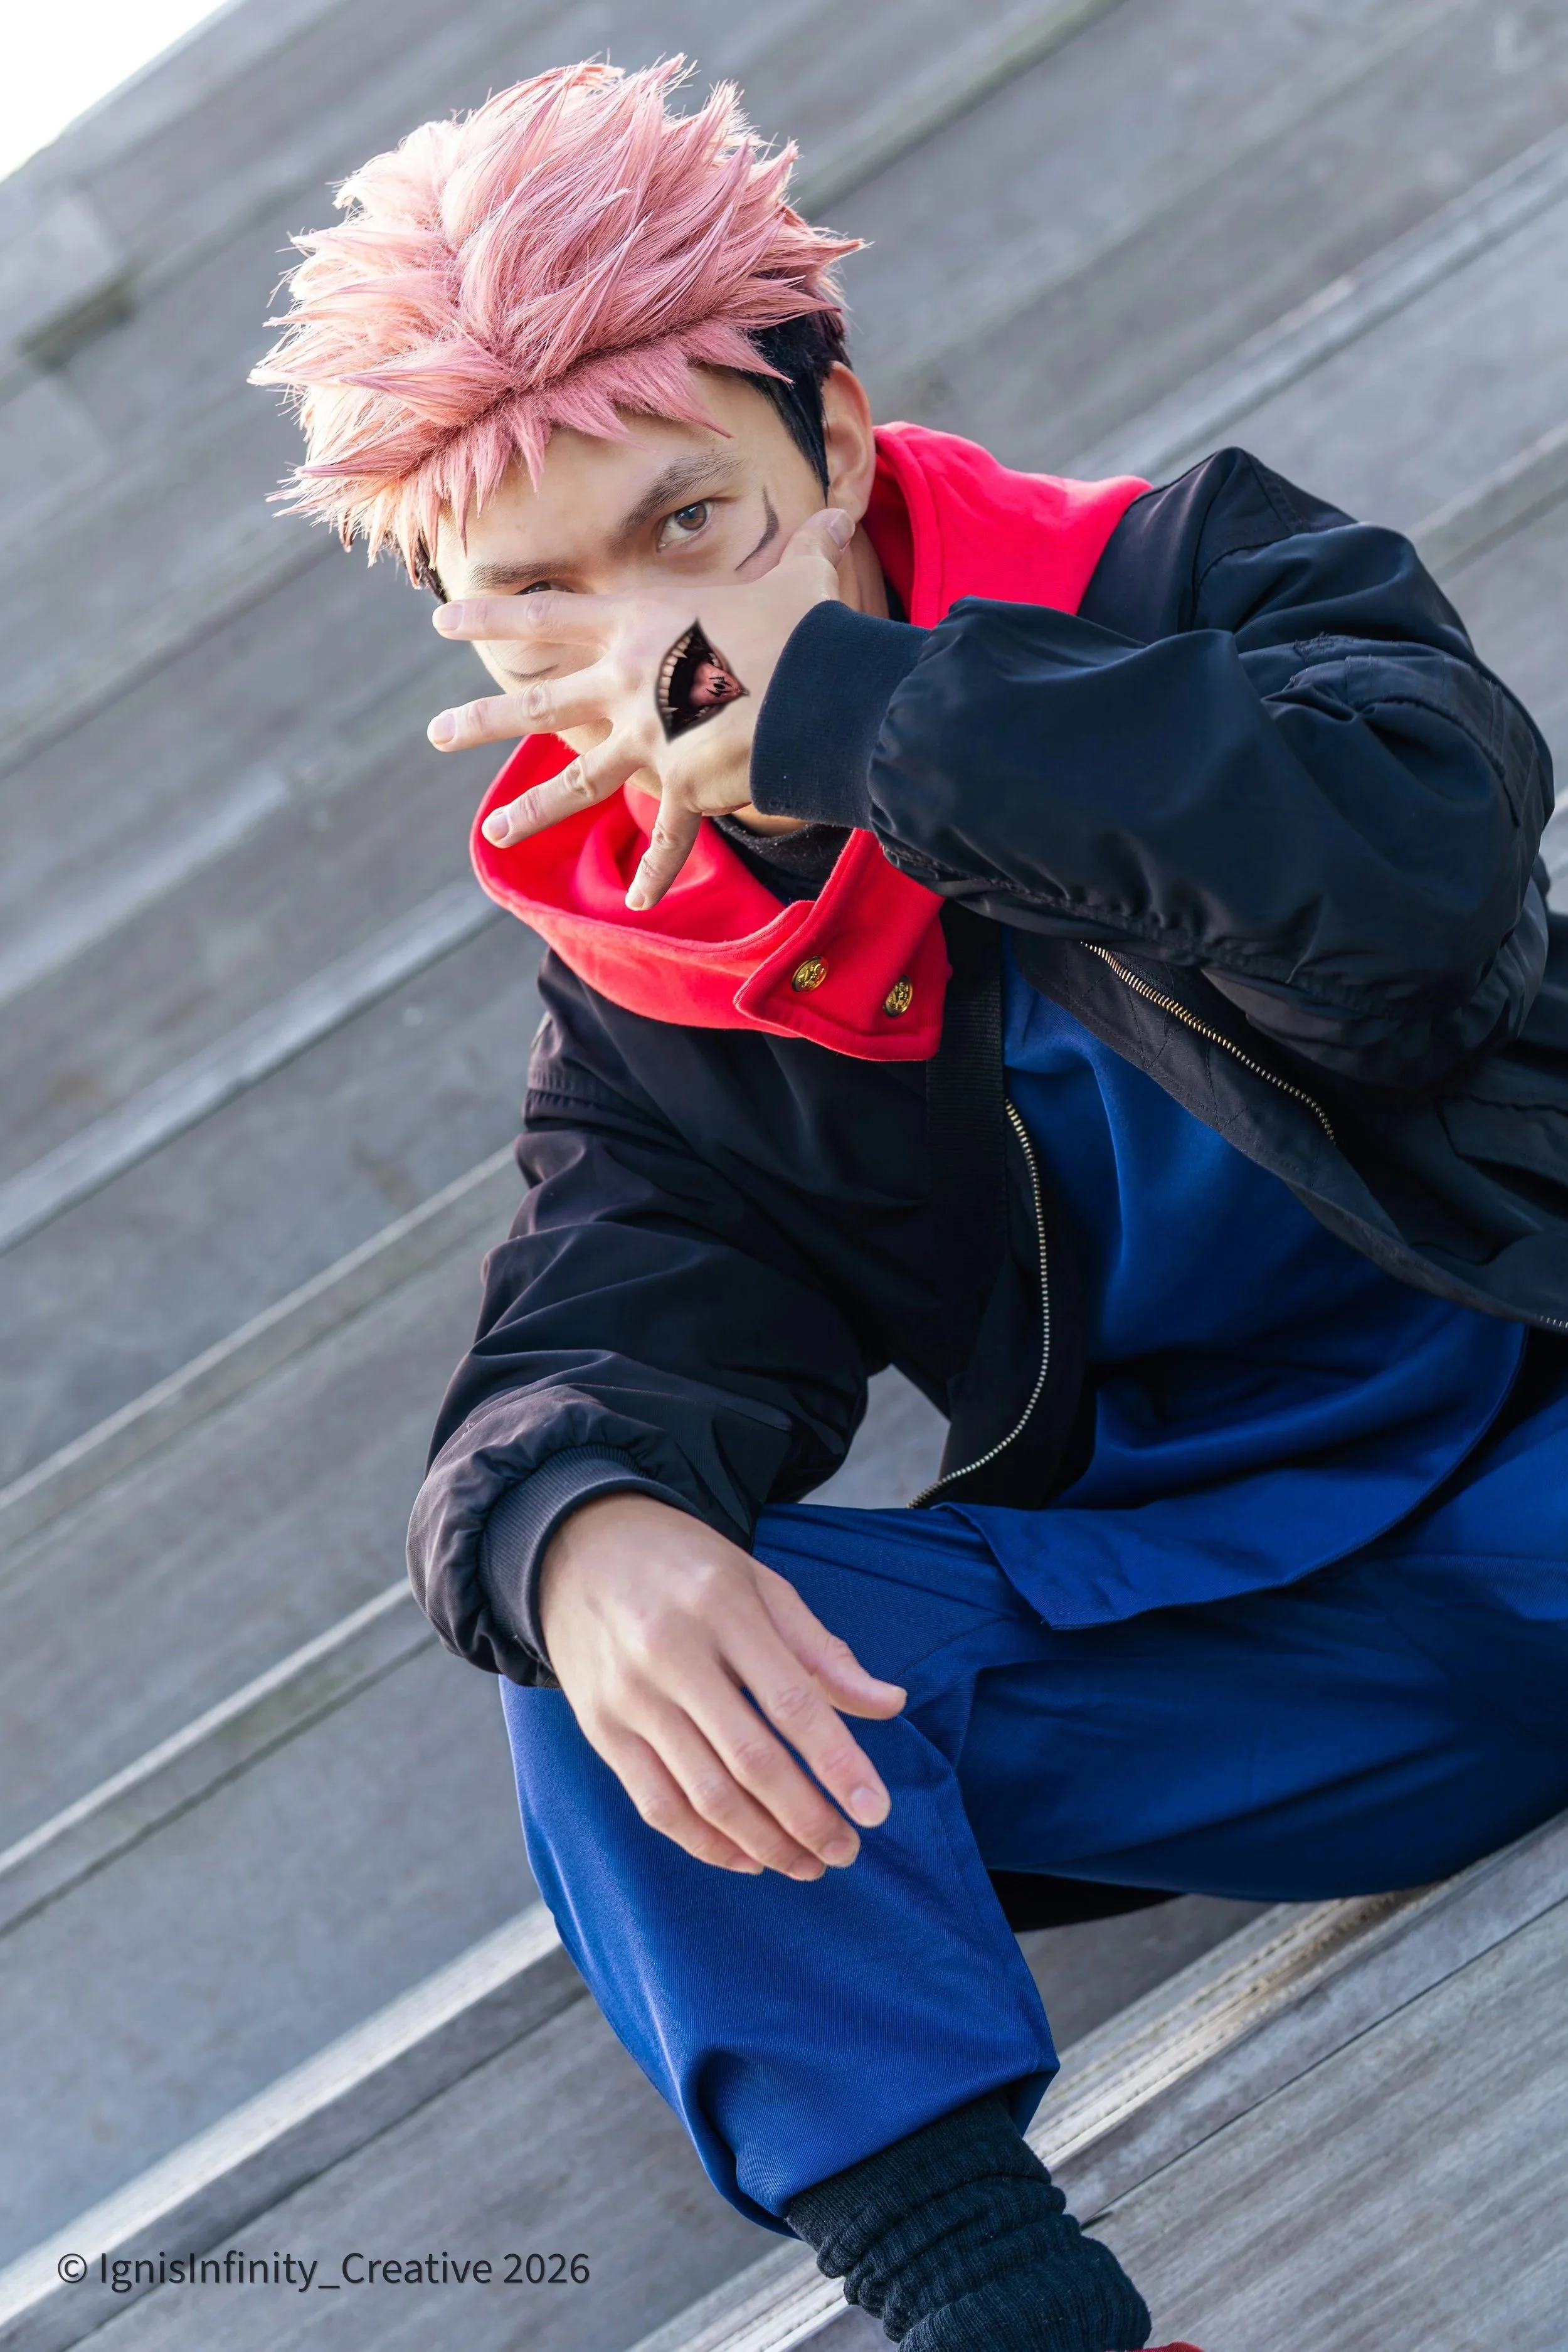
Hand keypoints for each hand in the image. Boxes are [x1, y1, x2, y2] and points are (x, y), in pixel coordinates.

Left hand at [427, 508, 852, 908]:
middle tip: (435, 735)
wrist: (821, 690)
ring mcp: (649, 741)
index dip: (492, 616)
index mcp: (640, 626)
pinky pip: (668, 837)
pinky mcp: (685, 786)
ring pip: (577, 781)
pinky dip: (656, 871)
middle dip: (481, 722)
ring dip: (532, 810)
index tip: (440, 620)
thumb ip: (808, 552)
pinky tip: (639, 903)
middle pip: (538, 706)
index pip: (547, 617)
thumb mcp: (801, 579)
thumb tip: (841, 522)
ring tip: (492, 832)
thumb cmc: (804, 628)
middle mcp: (627, 685)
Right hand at [537, 1492, 905, 1877]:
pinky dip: (705, 1843)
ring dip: (763, 1842)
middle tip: (846, 1850)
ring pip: (703, 1794)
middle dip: (806, 1818)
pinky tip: (747, 1857)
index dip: (837, 1763)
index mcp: (722, 1608)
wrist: (579, 1546)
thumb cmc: (686, 1566)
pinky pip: (656, 1804)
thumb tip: (890, 1705)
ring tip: (808, 1863)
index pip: (790, 1702)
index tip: (875, 1811)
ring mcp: (628, 1697)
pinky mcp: (599, 1729)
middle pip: (749, 1760)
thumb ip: (820, 1650)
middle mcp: (670, 1654)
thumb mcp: (759, 1582)